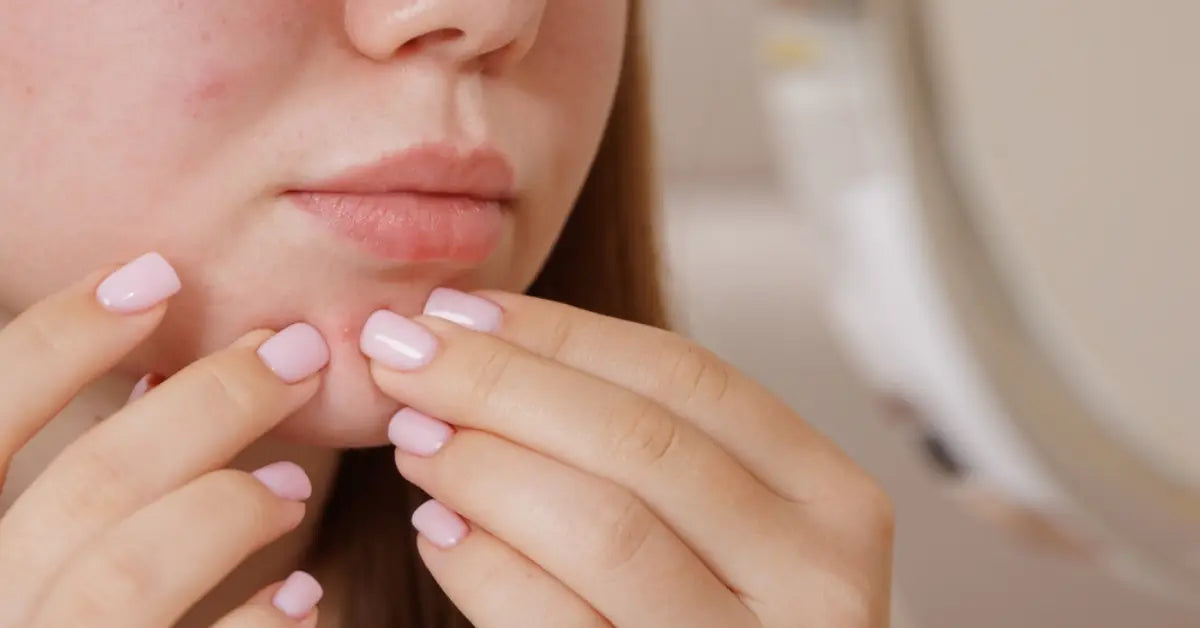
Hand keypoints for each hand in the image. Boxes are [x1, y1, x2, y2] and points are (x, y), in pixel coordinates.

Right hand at [0, 253, 328, 627]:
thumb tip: (158, 379)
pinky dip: (249, 624)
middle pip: (88, 487)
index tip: (157, 274)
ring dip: (228, 507)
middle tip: (296, 355)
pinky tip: (303, 602)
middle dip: (207, 405)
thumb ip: (80, 493)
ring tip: (292, 484)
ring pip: (124, 572)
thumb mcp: (41, 558)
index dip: (58, 337)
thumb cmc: (70, 618)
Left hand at [363, 289, 894, 627]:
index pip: (688, 377)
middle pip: (640, 440)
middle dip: (501, 384)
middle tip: (404, 353)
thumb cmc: (716, 613)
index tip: (461, 309)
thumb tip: (479, 335)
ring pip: (604, 527)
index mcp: (834, 501)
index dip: (560, 333)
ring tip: (414, 436)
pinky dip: (484, 567)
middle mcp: (816, 578)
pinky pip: (559, 624)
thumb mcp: (728, 523)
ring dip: (485, 466)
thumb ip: (647, 441)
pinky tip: (436, 529)